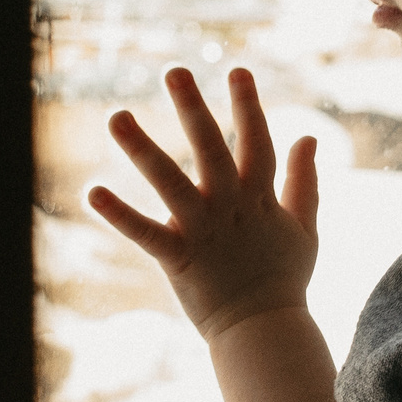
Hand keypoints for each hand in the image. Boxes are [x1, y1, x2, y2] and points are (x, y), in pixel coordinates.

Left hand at [88, 66, 318, 342]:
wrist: (264, 331)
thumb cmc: (282, 278)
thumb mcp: (303, 226)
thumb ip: (304, 180)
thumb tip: (308, 136)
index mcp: (258, 196)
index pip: (255, 141)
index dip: (247, 105)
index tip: (235, 70)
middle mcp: (230, 205)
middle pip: (211, 148)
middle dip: (193, 108)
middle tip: (173, 71)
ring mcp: (203, 230)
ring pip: (170, 182)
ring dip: (142, 149)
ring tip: (116, 117)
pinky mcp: (179, 257)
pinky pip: (145, 233)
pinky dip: (119, 215)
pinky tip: (93, 192)